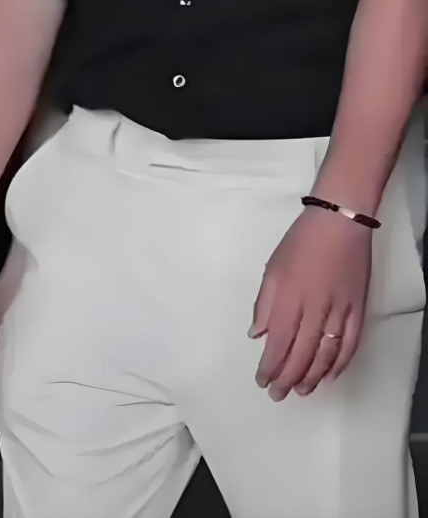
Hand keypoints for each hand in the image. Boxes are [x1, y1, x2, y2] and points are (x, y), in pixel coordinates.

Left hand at [250, 207, 372, 400]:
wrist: (339, 223)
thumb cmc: (301, 241)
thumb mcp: (273, 267)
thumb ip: (264, 304)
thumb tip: (258, 335)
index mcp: (290, 298)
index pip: (278, 343)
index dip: (270, 367)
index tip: (262, 381)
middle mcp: (315, 309)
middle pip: (301, 355)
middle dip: (287, 379)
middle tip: (277, 394)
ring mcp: (339, 311)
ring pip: (326, 355)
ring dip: (312, 377)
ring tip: (301, 390)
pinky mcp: (358, 310)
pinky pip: (350, 344)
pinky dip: (340, 364)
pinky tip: (329, 375)